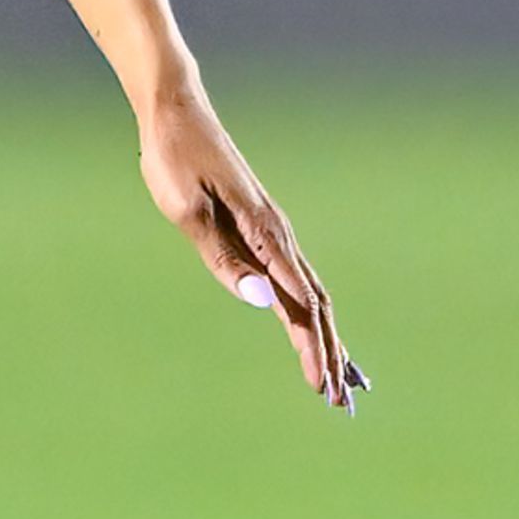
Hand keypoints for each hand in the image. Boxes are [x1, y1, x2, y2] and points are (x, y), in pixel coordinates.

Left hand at [137, 83, 361, 411]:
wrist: (176, 113)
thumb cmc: (174, 159)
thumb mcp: (187, 212)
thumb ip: (224, 260)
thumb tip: (263, 303)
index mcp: (264, 234)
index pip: (300, 305)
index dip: (314, 350)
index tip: (325, 389)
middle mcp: (278, 236)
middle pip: (316, 307)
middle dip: (331, 356)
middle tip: (342, 405)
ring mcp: (273, 234)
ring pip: (312, 297)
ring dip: (327, 340)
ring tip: (344, 383)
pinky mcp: (262, 232)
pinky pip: (294, 280)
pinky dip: (309, 314)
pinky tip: (312, 331)